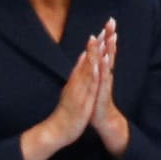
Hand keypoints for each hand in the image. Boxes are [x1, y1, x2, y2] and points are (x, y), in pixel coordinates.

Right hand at [19, 34, 100, 159]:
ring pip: (87, 70)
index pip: (87, 59)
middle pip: (87, 60)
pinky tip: (96, 66)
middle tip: (104, 29)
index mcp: (76, 80)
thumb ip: (78, 72)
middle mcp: (76, 82)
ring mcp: (77, 91)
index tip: (104, 30)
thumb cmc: (66, 111)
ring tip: (100, 41)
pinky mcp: (80, 101)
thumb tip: (83, 57)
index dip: (96, 45)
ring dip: (94, 55)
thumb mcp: (73, 89)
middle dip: (96, 44)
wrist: (56, 130)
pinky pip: (87, 87)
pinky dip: (91, 76)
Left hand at [91, 18, 128, 155]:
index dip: (107, 35)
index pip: (106, 49)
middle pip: (109, 51)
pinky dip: (105, 68)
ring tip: (112, 36)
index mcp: (103, 70)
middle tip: (113, 21)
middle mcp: (106, 74)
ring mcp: (105, 82)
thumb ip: (96, 67)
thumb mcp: (95, 81)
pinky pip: (104, 78)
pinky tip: (106, 59)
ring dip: (110, 49)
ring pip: (108, 62)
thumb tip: (95, 55)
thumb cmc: (97, 100)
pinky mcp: (103, 91)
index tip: (109, 21)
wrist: (102, 119)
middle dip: (110, 36)